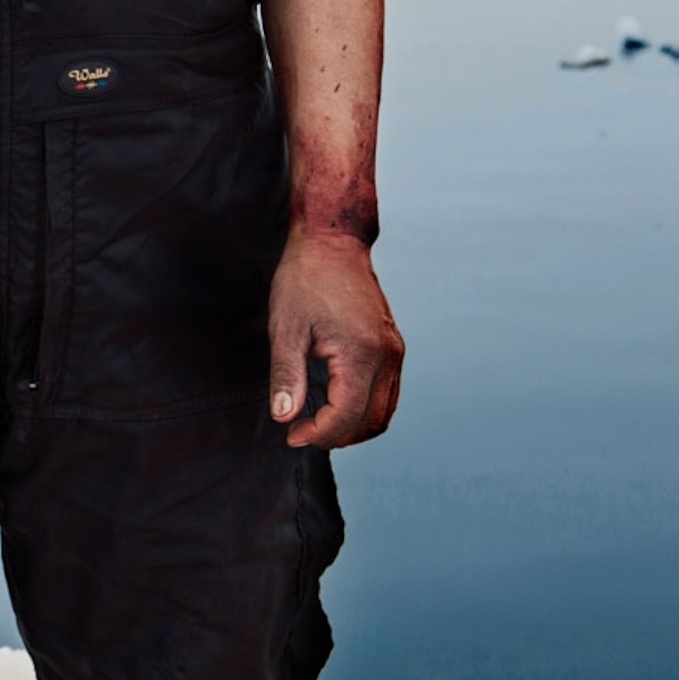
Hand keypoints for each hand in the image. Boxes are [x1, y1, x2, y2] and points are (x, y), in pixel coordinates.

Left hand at [268, 229, 404, 448]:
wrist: (332, 243)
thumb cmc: (304, 280)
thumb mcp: (285, 328)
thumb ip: (286, 375)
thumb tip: (284, 417)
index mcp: (361, 352)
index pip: (347, 415)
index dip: (319, 434)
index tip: (291, 435)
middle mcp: (387, 356)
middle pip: (371, 421)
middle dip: (336, 436)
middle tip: (301, 433)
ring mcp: (394, 351)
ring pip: (384, 412)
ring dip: (353, 427)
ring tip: (316, 424)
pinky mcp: (393, 347)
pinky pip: (387, 393)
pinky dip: (364, 409)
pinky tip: (334, 405)